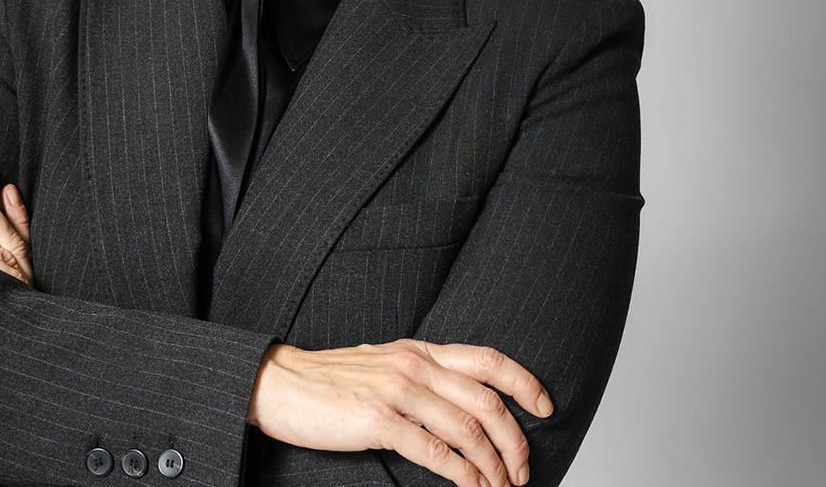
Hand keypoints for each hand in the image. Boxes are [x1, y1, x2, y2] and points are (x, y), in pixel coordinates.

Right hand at [249, 338, 552, 486]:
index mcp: (421, 350)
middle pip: (487, 402)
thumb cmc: (331, 380)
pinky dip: (462, 474)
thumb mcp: (384, 363)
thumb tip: (461, 403)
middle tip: (522, 471)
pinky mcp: (378, 420)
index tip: (546, 407)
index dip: (525, 383)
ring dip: (492, 466)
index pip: (488, 360)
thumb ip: (422, 375)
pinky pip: (434, 451)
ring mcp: (397, 391)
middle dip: (514, 441)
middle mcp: (415, 365)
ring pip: (466, 430)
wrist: (279, 384)